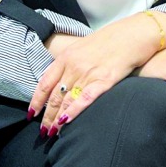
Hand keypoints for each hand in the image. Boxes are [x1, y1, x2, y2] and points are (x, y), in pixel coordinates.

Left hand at [29, 16, 155, 135]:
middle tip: (42, 131)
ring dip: (57, 119)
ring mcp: (88, 73)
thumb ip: (72, 62)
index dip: (37, 100)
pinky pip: (85, 99)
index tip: (31, 114)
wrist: (134, 33)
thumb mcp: (84, 46)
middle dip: (46, 116)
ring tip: (52, 133)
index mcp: (67, 56)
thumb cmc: (111, 39)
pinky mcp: (104, 80)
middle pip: (54, 95)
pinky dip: (74, 111)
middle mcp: (74, 65)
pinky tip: (66, 122)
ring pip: (66, 100)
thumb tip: (62, 81)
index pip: (45, 82)